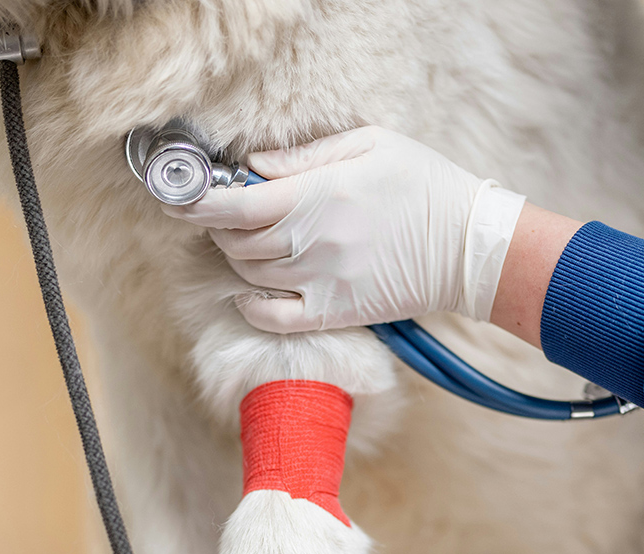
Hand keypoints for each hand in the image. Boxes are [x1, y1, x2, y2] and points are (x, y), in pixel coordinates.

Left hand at [162, 126, 525, 332]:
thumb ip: (304, 157)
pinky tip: (251, 291)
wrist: (465, 245)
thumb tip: (253, 166)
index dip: (197, 203)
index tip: (179, 198)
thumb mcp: (369, 145)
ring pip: (249, 276)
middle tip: (229, 213)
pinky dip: (251, 306)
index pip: (234, 205)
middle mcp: (309, 244)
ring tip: (248, 242)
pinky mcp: (331, 313)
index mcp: (314, 197)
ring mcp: (318, 283)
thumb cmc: (421, 186)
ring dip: (237, 259)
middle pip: (236, 242)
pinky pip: (272, 319)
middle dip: (220, 227)